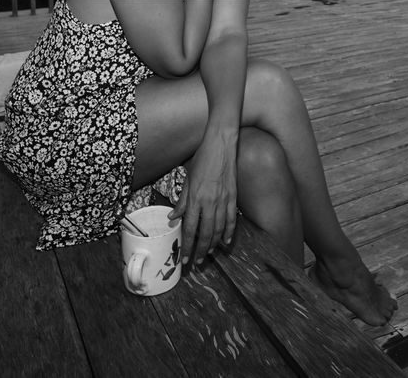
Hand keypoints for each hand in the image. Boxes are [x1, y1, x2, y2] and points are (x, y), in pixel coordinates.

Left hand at [169, 130, 236, 265]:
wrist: (221, 144)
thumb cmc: (202, 159)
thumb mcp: (187, 178)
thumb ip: (182, 200)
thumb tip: (173, 217)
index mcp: (195, 198)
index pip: (189, 228)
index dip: (187, 246)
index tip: (184, 259)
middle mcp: (209, 202)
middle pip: (205, 234)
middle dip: (200, 251)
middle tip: (196, 263)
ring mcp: (223, 200)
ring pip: (218, 229)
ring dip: (213, 245)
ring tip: (208, 255)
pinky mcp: (233, 197)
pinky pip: (231, 219)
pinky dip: (229, 232)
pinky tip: (226, 242)